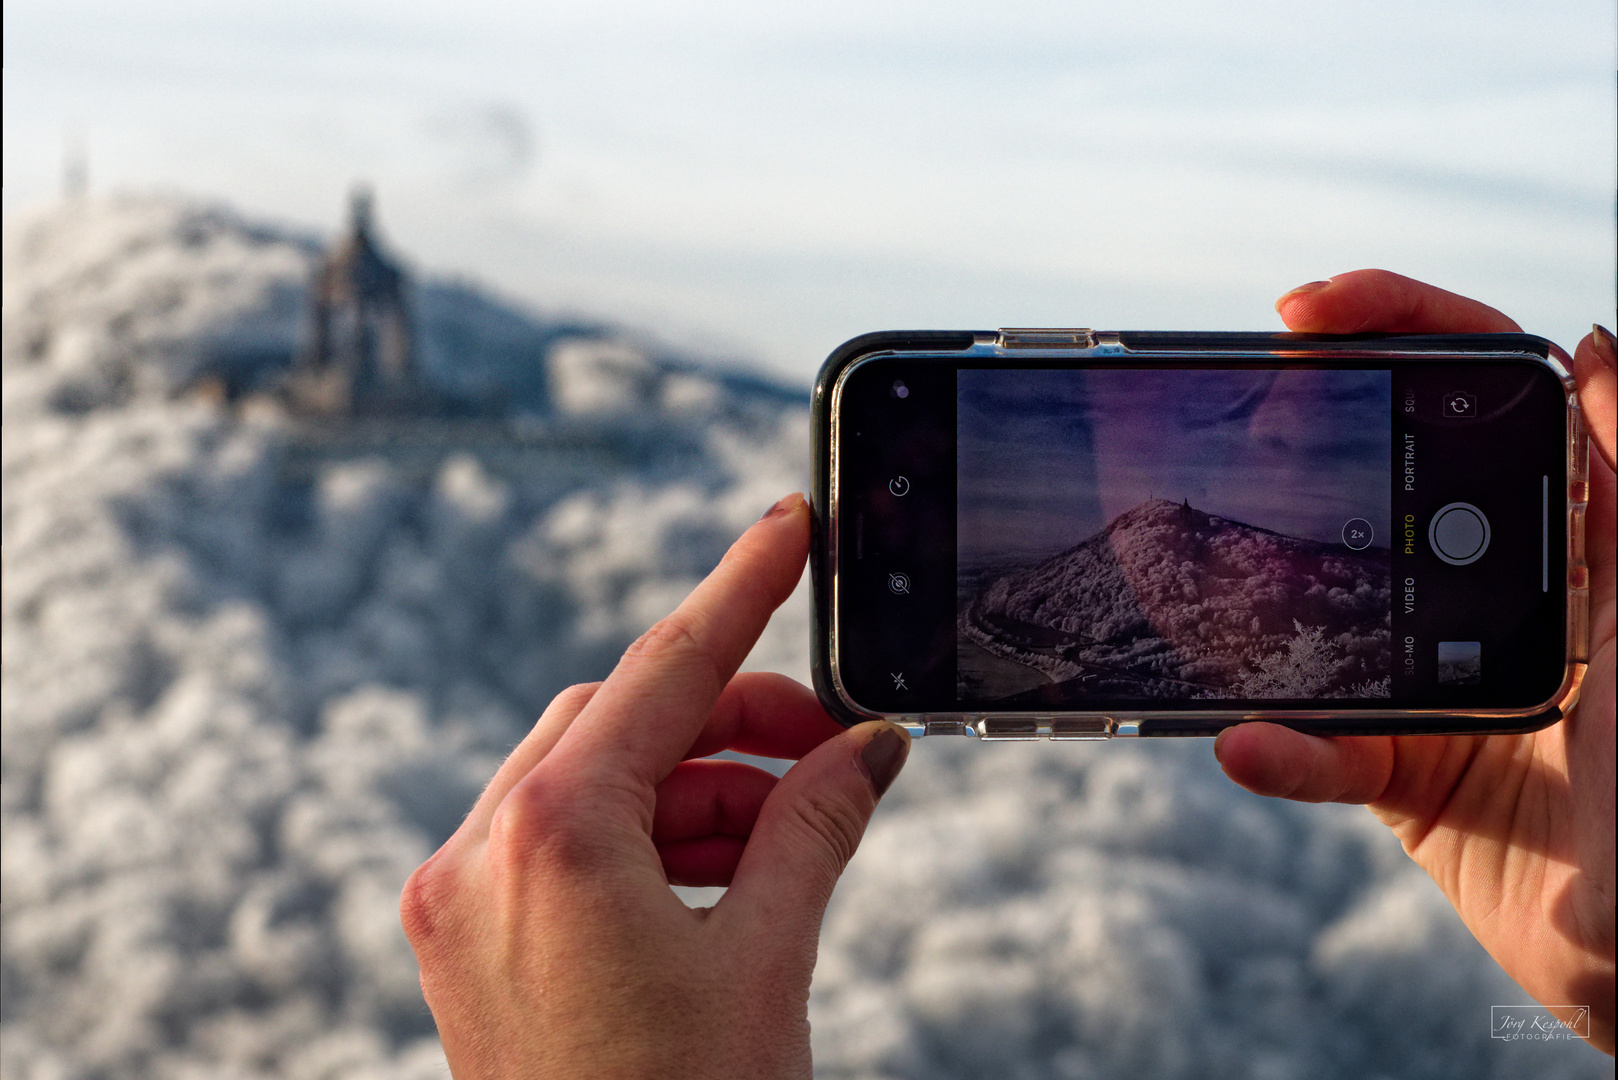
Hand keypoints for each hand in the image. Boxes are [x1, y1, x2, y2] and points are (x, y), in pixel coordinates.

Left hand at [400, 494, 908, 1078]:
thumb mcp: (766, 963)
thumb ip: (815, 828)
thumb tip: (870, 749)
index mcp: (549, 840)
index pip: (663, 671)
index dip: (740, 590)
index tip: (789, 526)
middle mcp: (480, 853)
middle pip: (620, 719)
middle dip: (730, 718)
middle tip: (828, 740)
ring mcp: (461, 899)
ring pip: (592, 777)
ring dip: (696, 785)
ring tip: (793, 824)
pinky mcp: (468, 939)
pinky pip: (562, 839)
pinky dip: (650, 837)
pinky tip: (728, 869)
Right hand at [1216, 271, 1615, 1053]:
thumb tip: (1598, 343)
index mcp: (1574, 539)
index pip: (1484, 398)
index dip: (1403, 328)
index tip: (1311, 311)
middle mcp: (1496, 594)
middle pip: (1381, 480)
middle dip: (1303, 433)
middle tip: (1228, 406)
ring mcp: (1438, 678)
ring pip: (1322, 614)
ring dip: (1252, 601)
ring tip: (1189, 577)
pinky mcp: (1403, 771)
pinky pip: (1325, 751)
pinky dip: (1284, 752)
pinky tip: (1252, 743)